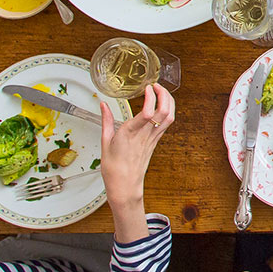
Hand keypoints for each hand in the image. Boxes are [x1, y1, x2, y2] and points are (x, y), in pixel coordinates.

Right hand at [100, 84, 173, 208]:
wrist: (125, 186)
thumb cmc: (113, 168)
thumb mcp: (104, 142)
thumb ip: (106, 120)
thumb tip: (103, 105)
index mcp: (130, 134)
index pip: (147, 112)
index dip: (151, 97)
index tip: (147, 87)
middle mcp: (145, 135)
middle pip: (164, 112)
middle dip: (164, 94)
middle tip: (156, 85)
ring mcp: (153, 138)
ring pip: (169, 117)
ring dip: (169, 101)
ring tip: (161, 91)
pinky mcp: (156, 141)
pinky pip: (167, 124)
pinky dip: (168, 111)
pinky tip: (162, 105)